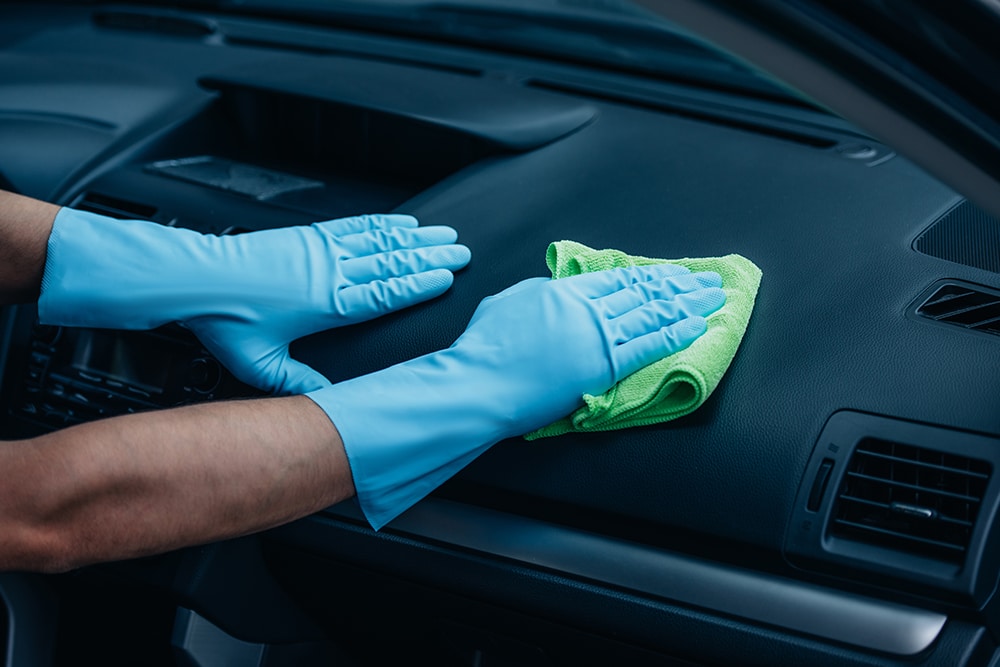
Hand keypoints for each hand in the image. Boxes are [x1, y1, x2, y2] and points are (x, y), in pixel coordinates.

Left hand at [39, 209, 469, 393]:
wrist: (195, 278)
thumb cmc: (226, 321)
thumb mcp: (261, 364)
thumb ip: (298, 382)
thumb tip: (327, 401)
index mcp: (325, 305)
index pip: (383, 293)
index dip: (418, 285)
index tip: (446, 277)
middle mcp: (329, 273)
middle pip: (391, 263)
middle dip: (430, 257)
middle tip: (460, 252)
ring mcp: (321, 251)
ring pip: (379, 242)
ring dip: (414, 237)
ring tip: (443, 234)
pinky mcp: (309, 237)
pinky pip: (355, 228)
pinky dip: (383, 224)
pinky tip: (401, 222)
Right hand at [307, 264, 725, 528]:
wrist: (479, 383)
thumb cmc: (482, 350)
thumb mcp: (506, 307)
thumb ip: (537, 299)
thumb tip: (553, 295)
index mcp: (560, 290)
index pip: (614, 279)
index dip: (646, 276)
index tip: (668, 274)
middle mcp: (582, 306)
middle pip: (640, 290)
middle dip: (678, 285)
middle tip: (707, 280)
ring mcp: (594, 333)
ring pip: (651, 312)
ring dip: (686, 303)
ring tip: (713, 298)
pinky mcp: (601, 363)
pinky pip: (647, 343)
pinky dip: (675, 332)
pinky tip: (697, 326)